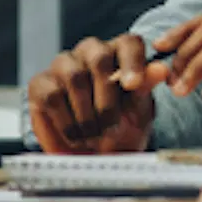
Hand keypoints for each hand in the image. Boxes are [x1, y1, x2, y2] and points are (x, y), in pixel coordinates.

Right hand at [26, 35, 158, 153]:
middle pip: (98, 56)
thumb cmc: (119, 131)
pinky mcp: (39, 83)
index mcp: (119, 55)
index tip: (133, 85)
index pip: (128, 42)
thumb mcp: (138, 113)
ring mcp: (62, 66)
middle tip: (112, 125)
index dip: (132, 61)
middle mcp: (89, 53)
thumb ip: (145, 88)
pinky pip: (52, 95)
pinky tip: (75, 134)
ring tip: (94, 134)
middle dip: (107, 95)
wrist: (92, 158)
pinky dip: (67, 121)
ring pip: (74, 76)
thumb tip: (161, 68)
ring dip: (87, 113)